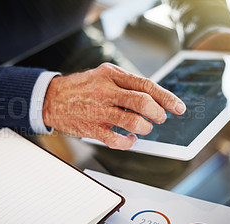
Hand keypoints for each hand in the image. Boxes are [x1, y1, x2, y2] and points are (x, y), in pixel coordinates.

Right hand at [43, 63, 185, 149]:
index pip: (146, 84)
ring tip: (144, 127)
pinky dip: (129, 143)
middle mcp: (106, 91)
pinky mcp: (92, 129)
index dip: (166, 97)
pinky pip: (117, 141)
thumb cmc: (80, 88)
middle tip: (161, 118)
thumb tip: (153, 97)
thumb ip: (125, 84)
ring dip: (145, 128)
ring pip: (134, 123)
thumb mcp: (102, 75)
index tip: (178, 106)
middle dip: (158, 113)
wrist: (51, 98)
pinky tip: (130, 139)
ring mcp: (99, 111)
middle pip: (143, 102)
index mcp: (111, 74)